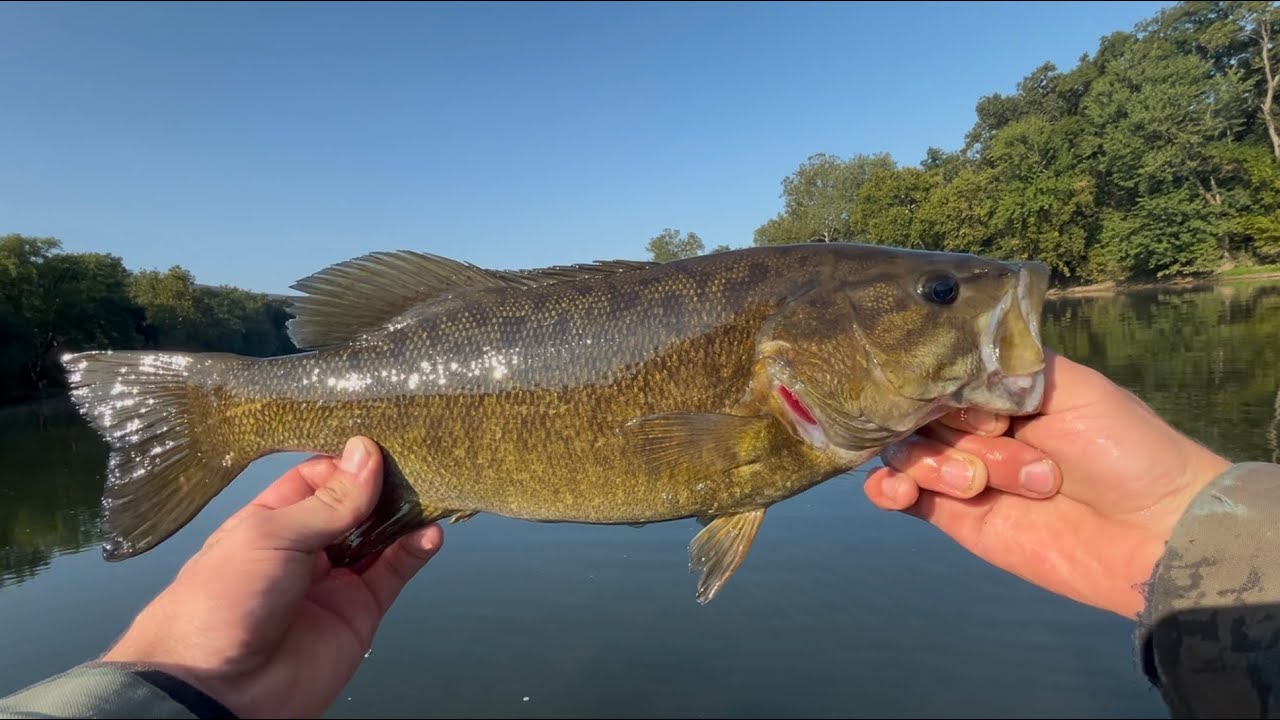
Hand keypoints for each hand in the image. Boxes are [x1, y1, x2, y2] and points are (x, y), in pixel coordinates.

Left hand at [102, 437, 443, 717]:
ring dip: (405, 515)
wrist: (218, 690)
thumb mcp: (270, 535)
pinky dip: (415, 551)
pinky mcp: (359, 612)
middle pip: (356, 505)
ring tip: (429, 492)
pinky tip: (428, 532)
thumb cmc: (219, 604)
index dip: (350, 462)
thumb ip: (329, 501)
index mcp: (272, 521)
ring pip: (381, 537)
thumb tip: (366, 455)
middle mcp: (306, 548)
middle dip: (384, 485)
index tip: (378, 448)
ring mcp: (335, 580)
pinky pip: (394, 573)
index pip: (321, 477)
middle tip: (414, 463)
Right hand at [863, 350, 1231, 619]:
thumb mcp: (1074, 388)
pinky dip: (888, 489)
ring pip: (906, 451)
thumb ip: (1007, 365)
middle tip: (1000, 443)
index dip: (937, 382)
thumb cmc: (1127, 450)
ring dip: (933, 464)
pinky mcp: (957, 517)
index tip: (963, 398)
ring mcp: (963, 471)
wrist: (1152, 534)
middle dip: (950, 430)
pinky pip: (901, 496)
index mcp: (1002, 388)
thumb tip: (946, 350)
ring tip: (978, 486)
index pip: (939, 371)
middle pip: (917, 411)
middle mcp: (977, 425)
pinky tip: (898, 491)